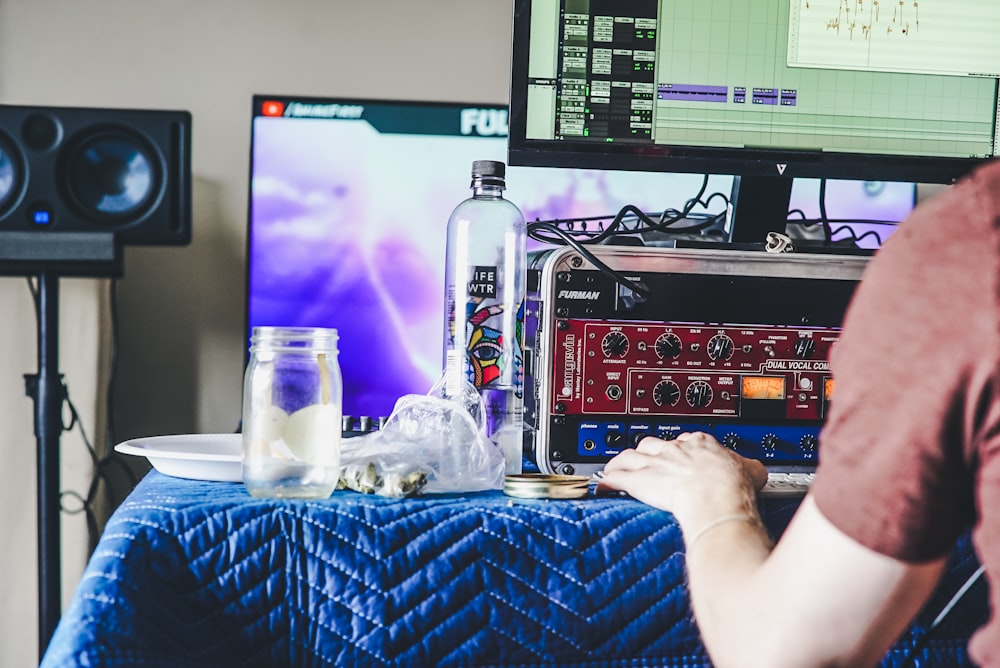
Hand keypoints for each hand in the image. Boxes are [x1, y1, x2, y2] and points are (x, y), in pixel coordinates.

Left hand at [598, 432, 767, 524]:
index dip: (679, 448)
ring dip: (620, 462)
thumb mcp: (752, 472)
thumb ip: (751, 468)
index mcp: (700, 444)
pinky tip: (602, 486)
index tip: (678, 455)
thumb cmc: (732, 486)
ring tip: (615, 468)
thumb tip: (759, 471)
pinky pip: (618, 477)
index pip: (685, 440)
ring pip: (630, 456)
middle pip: (653, 443)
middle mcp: (674, 451)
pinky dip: (607, 480)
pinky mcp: (640, 481)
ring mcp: (655, 464)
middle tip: (644, 461)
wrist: (716, 496)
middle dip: (646, 452)